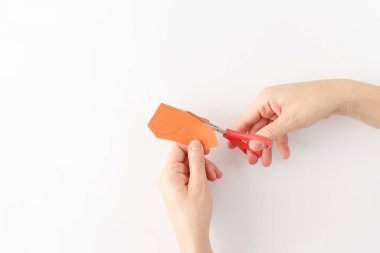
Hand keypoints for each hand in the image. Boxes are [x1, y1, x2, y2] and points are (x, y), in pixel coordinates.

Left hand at [159, 140, 221, 252]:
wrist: (192, 235)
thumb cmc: (193, 215)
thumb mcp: (199, 184)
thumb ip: (196, 161)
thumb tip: (195, 143)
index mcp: (169, 174)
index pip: (178, 147)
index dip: (192, 143)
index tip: (205, 142)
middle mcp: (168, 176)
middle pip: (185, 156)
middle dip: (201, 159)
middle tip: (213, 165)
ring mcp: (173, 182)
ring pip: (190, 165)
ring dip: (204, 167)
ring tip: (214, 177)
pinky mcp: (179, 187)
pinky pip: (190, 174)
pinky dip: (201, 174)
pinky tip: (211, 180)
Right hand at [229, 79, 354, 165]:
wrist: (336, 97)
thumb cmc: (314, 101)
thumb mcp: (289, 120)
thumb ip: (269, 134)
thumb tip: (253, 144)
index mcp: (265, 99)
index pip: (246, 119)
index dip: (238, 134)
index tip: (232, 147)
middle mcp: (269, 103)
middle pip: (255, 127)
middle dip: (255, 145)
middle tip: (253, 160)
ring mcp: (278, 109)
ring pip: (267, 131)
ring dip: (267, 146)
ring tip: (267, 161)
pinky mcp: (286, 114)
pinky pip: (278, 130)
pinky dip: (279, 141)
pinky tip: (284, 152)